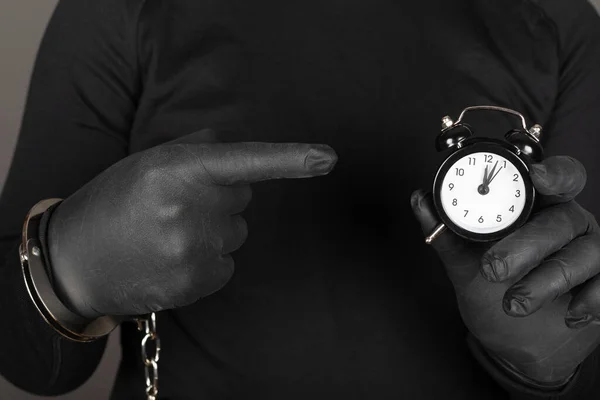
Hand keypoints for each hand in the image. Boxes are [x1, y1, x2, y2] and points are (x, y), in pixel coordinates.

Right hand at [47, 129, 337, 318]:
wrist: (76, 262)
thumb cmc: (115, 202)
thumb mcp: (147, 162)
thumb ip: (197, 147)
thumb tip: (234, 145)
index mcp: (175, 170)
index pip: (243, 161)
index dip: (290, 159)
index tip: (329, 158)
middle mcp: (188, 210)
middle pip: (242, 197)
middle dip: (219, 197)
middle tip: (176, 206)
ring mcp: (192, 250)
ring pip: (236, 232)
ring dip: (213, 230)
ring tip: (168, 234)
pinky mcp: (196, 282)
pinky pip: (227, 263)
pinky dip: (208, 260)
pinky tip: (173, 258)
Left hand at [411, 156, 599, 383]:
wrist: (512, 342)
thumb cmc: (491, 294)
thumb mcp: (463, 263)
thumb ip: (445, 232)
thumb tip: (420, 200)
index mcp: (537, 208)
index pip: (558, 177)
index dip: (553, 172)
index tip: (537, 176)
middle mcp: (568, 225)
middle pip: (561, 220)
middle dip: (527, 245)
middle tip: (493, 269)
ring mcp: (590, 254)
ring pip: (584, 254)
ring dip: (546, 282)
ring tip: (513, 304)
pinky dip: (592, 301)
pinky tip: (570, 315)